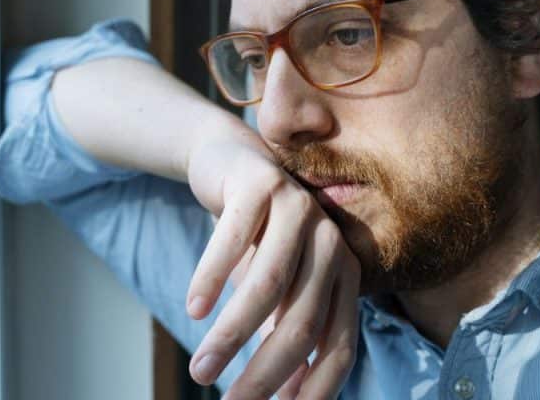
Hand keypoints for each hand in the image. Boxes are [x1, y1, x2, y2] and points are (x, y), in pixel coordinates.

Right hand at [185, 134, 359, 399]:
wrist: (232, 163)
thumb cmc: (256, 237)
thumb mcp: (273, 289)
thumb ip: (283, 333)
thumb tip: (289, 399)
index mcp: (345, 275)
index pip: (340, 344)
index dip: (315, 388)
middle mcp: (331, 242)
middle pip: (302, 322)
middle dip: (264, 372)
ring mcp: (299, 210)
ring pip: (268, 285)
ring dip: (231, 334)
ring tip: (200, 369)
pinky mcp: (262, 184)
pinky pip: (233, 239)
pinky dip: (212, 278)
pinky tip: (194, 309)